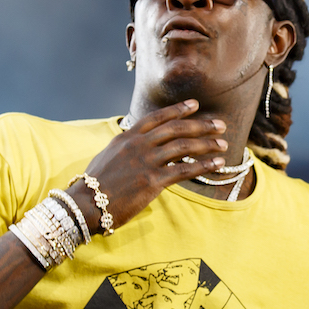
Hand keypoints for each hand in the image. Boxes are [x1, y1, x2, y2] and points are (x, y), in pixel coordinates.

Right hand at [68, 99, 226, 234]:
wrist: (85, 203)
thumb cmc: (94, 184)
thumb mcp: (109, 156)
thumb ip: (126, 147)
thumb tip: (138, 143)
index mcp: (127, 137)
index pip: (157, 117)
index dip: (178, 109)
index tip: (195, 104)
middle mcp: (138, 145)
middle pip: (176, 129)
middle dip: (201, 124)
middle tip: (219, 123)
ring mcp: (146, 162)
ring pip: (184, 147)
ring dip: (207, 143)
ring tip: (223, 143)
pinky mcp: (152, 181)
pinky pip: (185, 170)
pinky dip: (204, 165)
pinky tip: (217, 163)